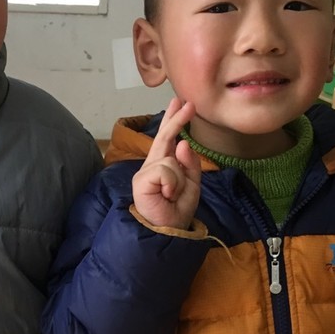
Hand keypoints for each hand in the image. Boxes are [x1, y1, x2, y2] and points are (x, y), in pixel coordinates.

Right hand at [132, 97, 201, 229]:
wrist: (168, 230)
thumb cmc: (178, 210)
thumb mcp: (192, 184)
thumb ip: (190, 164)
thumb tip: (183, 142)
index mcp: (164, 165)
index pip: (168, 139)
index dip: (173, 120)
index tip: (180, 103)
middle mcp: (153, 165)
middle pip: (164, 138)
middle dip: (176, 120)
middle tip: (188, 104)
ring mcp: (145, 172)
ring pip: (170, 159)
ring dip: (179, 179)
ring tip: (173, 195)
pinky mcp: (142, 180)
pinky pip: (165, 170)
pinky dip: (172, 183)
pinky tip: (167, 195)